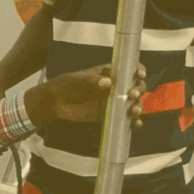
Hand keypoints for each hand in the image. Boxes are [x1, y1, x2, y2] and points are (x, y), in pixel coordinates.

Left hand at [22, 63, 146, 128]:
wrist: (55, 103)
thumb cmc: (67, 86)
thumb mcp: (78, 80)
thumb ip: (92, 81)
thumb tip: (107, 83)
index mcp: (110, 73)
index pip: (129, 70)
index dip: (138, 70)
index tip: (139, 74)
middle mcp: (116, 87)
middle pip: (136, 87)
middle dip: (138, 91)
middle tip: (131, 96)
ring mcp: (114, 102)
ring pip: (134, 104)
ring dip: (138, 107)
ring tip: (133, 112)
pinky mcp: (110, 116)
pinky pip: (125, 119)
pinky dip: (133, 122)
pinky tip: (135, 124)